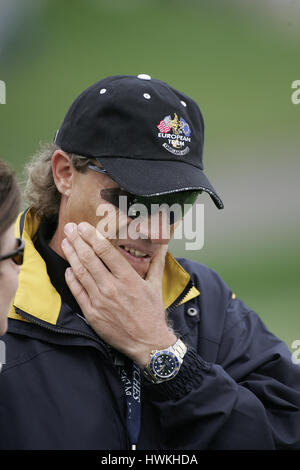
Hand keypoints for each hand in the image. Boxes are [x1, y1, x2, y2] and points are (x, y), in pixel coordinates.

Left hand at [61, 222, 176, 367]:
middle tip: (70, 228)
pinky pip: (77, 292)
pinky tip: (68, 268)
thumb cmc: (152, 314)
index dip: (92, 236)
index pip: (106, 251)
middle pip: (90, 258)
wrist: (147, 343)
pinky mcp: (92, 314)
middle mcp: (112, 287)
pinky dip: (71, 278)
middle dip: (78, 240)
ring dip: (72, 255)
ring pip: (81, 273)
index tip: (84, 226)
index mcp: (128, 278)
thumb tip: (164, 245)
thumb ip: (157, 263)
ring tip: (66, 242)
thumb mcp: (156, 286)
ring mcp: (100, 301)